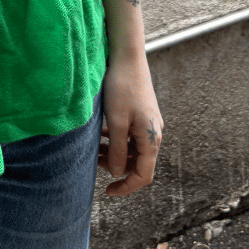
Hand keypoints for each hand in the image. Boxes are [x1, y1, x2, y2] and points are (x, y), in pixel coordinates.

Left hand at [97, 50, 162, 196]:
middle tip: (95, 162)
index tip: (107, 191)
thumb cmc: (122, 88)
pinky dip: (117, 138)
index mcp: (151, 139)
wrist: (127, 57)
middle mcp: (153, 133)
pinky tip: (101, 131)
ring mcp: (148, 122)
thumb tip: (117, 173)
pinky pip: (130, 134)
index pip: (143, 175)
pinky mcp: (141, 113)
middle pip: (138, 163)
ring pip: (132, 148)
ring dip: (115, 152)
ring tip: (95, 147)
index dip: (126, 187)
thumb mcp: (117, 123)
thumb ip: (118, 151)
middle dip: (117, 167)